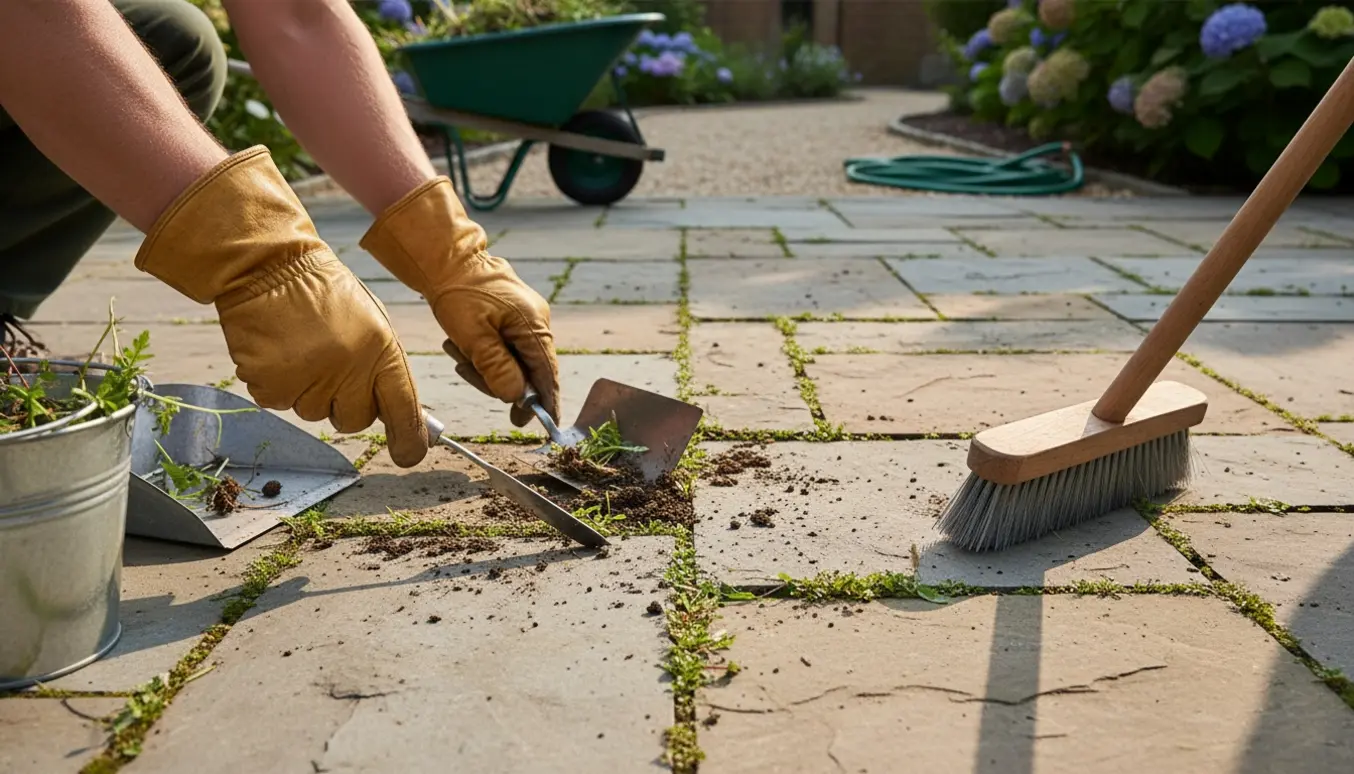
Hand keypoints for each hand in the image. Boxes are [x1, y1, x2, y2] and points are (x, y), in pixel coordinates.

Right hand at [133, 146, 429, 466]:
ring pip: (314, 413)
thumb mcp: (370, 322)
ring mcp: (307, 379)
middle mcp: (347, 369)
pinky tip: (278, 350)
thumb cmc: (323, 293)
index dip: (409, 438)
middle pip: (354, 420)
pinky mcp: (270, 384)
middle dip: (345, 403)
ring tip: (301, 348)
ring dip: (309, 390)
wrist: (267, 265)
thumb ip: (384, 368)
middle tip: (331, 366)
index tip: (409, 454)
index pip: (402, 407)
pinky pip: (280, 403)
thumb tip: (399, 416)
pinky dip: (278, 384)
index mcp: (380, 349)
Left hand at [359, 178, 560, 427]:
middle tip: (465, 370)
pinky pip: (504, 348)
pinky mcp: (513, 318)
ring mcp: (526, 319)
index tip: (545, 425)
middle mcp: (537, 322)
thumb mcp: (472, 334)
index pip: (547, 374)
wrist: (447, 257)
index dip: (546, 402)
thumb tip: (516, 397)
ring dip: (484, 365)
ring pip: (513, 361)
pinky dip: (484, 353)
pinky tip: (462, 345)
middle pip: (528, 371)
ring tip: (457, 350)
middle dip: (495, 378)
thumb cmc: (458, 292)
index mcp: (533, 325)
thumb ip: (496, 367)